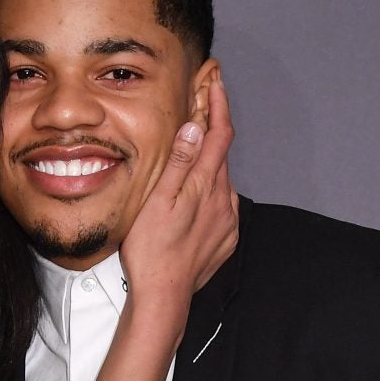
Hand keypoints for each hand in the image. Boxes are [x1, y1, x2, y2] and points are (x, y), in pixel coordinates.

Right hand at [120, 76, 238, 315]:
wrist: (165, 298)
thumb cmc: (152, 251)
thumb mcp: (156, 200)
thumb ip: (178, 162)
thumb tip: (194, 127)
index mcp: (205, 185)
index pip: (220, 134)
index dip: (219, 104)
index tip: (215, 82)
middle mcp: (224, 200)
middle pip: (222, 154)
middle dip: (212, 129)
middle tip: (198, 108)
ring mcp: (228, 220)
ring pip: (221, 180)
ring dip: (208, 163)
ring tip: (188, 157)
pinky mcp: (226, 238)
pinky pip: (222, 204)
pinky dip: (210, 191)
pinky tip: (192, 199)